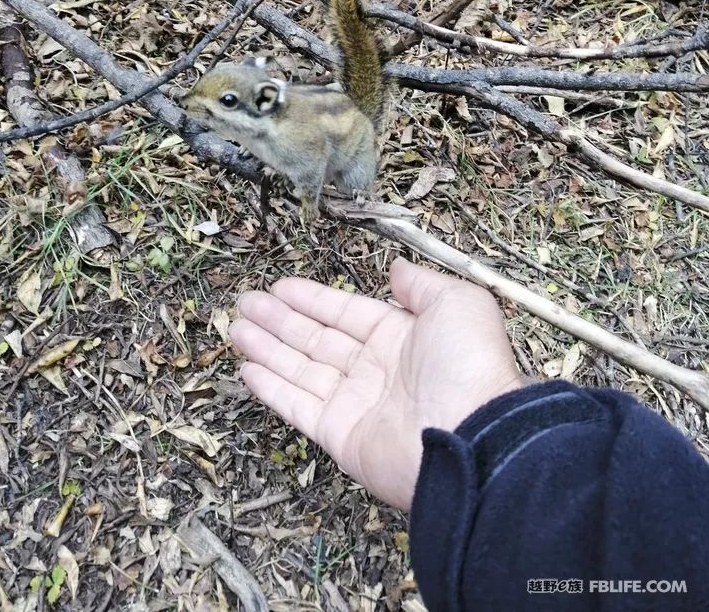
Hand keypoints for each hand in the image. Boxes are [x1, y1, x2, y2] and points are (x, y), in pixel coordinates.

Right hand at [229, 258, 522, 509]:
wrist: (473, 439)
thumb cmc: (468, 365)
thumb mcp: (457, 303)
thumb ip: (420, 285)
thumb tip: (396, 270)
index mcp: (400, 336)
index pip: (344, 312)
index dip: (311, 298)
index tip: (279, 286)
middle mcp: (375, 368)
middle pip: (315, 338)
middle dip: (279, 320)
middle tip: (244, 303)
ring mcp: (356, 403)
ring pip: (300, 369)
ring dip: (267, 348)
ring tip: (236, 329)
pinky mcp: (340, 435)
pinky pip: (298, 406)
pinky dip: (271, 388)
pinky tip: (248, 368)